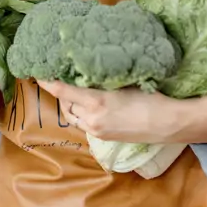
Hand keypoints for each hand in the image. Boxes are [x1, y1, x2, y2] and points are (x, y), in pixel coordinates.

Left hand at [36, 81, 176, 142]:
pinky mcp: (103, 137)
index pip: (62, 90)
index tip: (37, 71)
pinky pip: (84, 123)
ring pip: (73, 115)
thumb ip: (102, 78)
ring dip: (72, 103)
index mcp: (96, 101)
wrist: (169, 123)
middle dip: (62, 91)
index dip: (47, 81)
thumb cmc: (153, 97)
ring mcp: (96, 130)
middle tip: (62, 76)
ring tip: (76, 90)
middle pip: (66, 103)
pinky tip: (91, 105)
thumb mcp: (125, 81)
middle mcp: (91, 118)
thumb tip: (86, 68)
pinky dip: (82, 113)